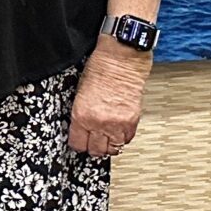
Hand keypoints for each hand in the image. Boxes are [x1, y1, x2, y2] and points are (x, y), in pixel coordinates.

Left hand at [69, 41, 147, 157]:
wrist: (121, 60)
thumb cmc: (99, 69)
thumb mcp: (79, 93)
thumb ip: (81, 114)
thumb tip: (82, 128)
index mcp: (81, 115)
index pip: (78, 144)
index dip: (78, 144)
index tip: (80, 142)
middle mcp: (99, 123)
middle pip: (96, 150)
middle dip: (93, 147)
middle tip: (93, 142)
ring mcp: (117, 124)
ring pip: (113, 149)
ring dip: (109, 144)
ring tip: (106, 137)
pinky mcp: (132, 121)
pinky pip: (127, 139)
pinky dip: (122, 138)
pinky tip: (118, 131)